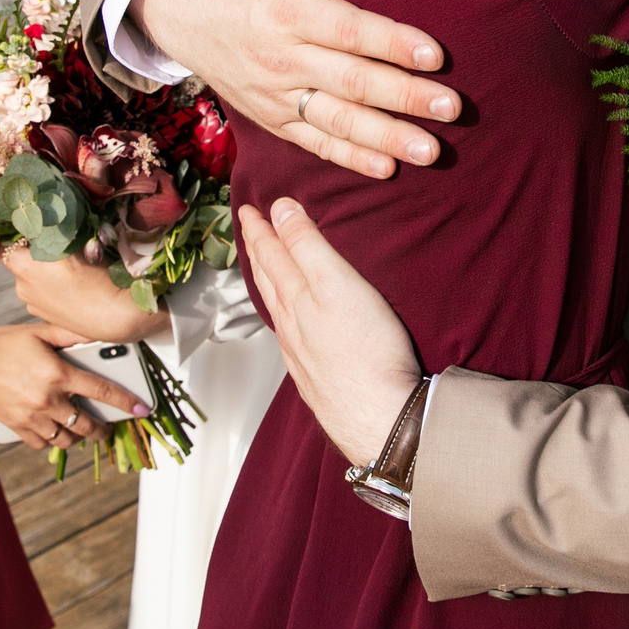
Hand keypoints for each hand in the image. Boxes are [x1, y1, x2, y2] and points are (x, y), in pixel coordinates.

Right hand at [0, 320, 148, 448]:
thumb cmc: (3, 342)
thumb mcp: (39, 332)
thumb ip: (71, 334)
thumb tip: (100, 334)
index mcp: (57, 373)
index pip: (101, 391)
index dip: (125, 402)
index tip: (141, 409)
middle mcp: (47, 399)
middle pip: (87, 425)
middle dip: (103, 429)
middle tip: (109, 427)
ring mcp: (31, 417)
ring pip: (66, 439)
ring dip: (78, 436)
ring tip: (82, 429)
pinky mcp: (16, 427)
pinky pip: (42, 444)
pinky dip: (52, 440)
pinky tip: (55, 430)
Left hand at [3, 242, 169, 343]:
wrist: (116, 317)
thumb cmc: (99, 276)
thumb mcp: (74, 244)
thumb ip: (50, 230)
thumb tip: (36, 216)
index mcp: (23, 264)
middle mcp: (21, 285)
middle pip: (16, 256)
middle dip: (28, 245)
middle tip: (49, 236)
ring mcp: (32, 303)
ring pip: (31, 274)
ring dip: (42, 266)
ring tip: (71, 265)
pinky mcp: (43, 316)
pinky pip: (41, 292)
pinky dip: (51, 285)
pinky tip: (73, 284)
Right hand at [132, 0, 461, 180]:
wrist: (183, 15)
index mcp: (289, 13)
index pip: (349, 32)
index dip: (393, 44)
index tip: (436, 55)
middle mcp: (284, 59)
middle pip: (353, 82)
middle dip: (405, 98)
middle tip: (451, 108)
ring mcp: (277, 96)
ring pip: (338, 121)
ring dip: (387, 137)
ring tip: (430, 150)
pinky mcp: (272, 120)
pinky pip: (314, 143)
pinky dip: (350, 158)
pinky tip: (387, 167)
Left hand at [241, 199, 421, 464]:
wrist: (381, 419)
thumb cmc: (365, 351)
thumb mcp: (337, 283)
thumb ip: (308, 245)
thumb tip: (280, 210)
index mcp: (294, 300)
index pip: (270, 255)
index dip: (259, 229)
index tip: (247, 210)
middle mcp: (291, 328)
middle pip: (268, 282)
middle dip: (259, 252)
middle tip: (250, 231)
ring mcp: (302, 356)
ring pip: (278, 312)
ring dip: (270, 285)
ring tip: (268, 271)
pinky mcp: (319, 378)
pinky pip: (292, 338)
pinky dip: (287, 318)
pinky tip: (296, 325)